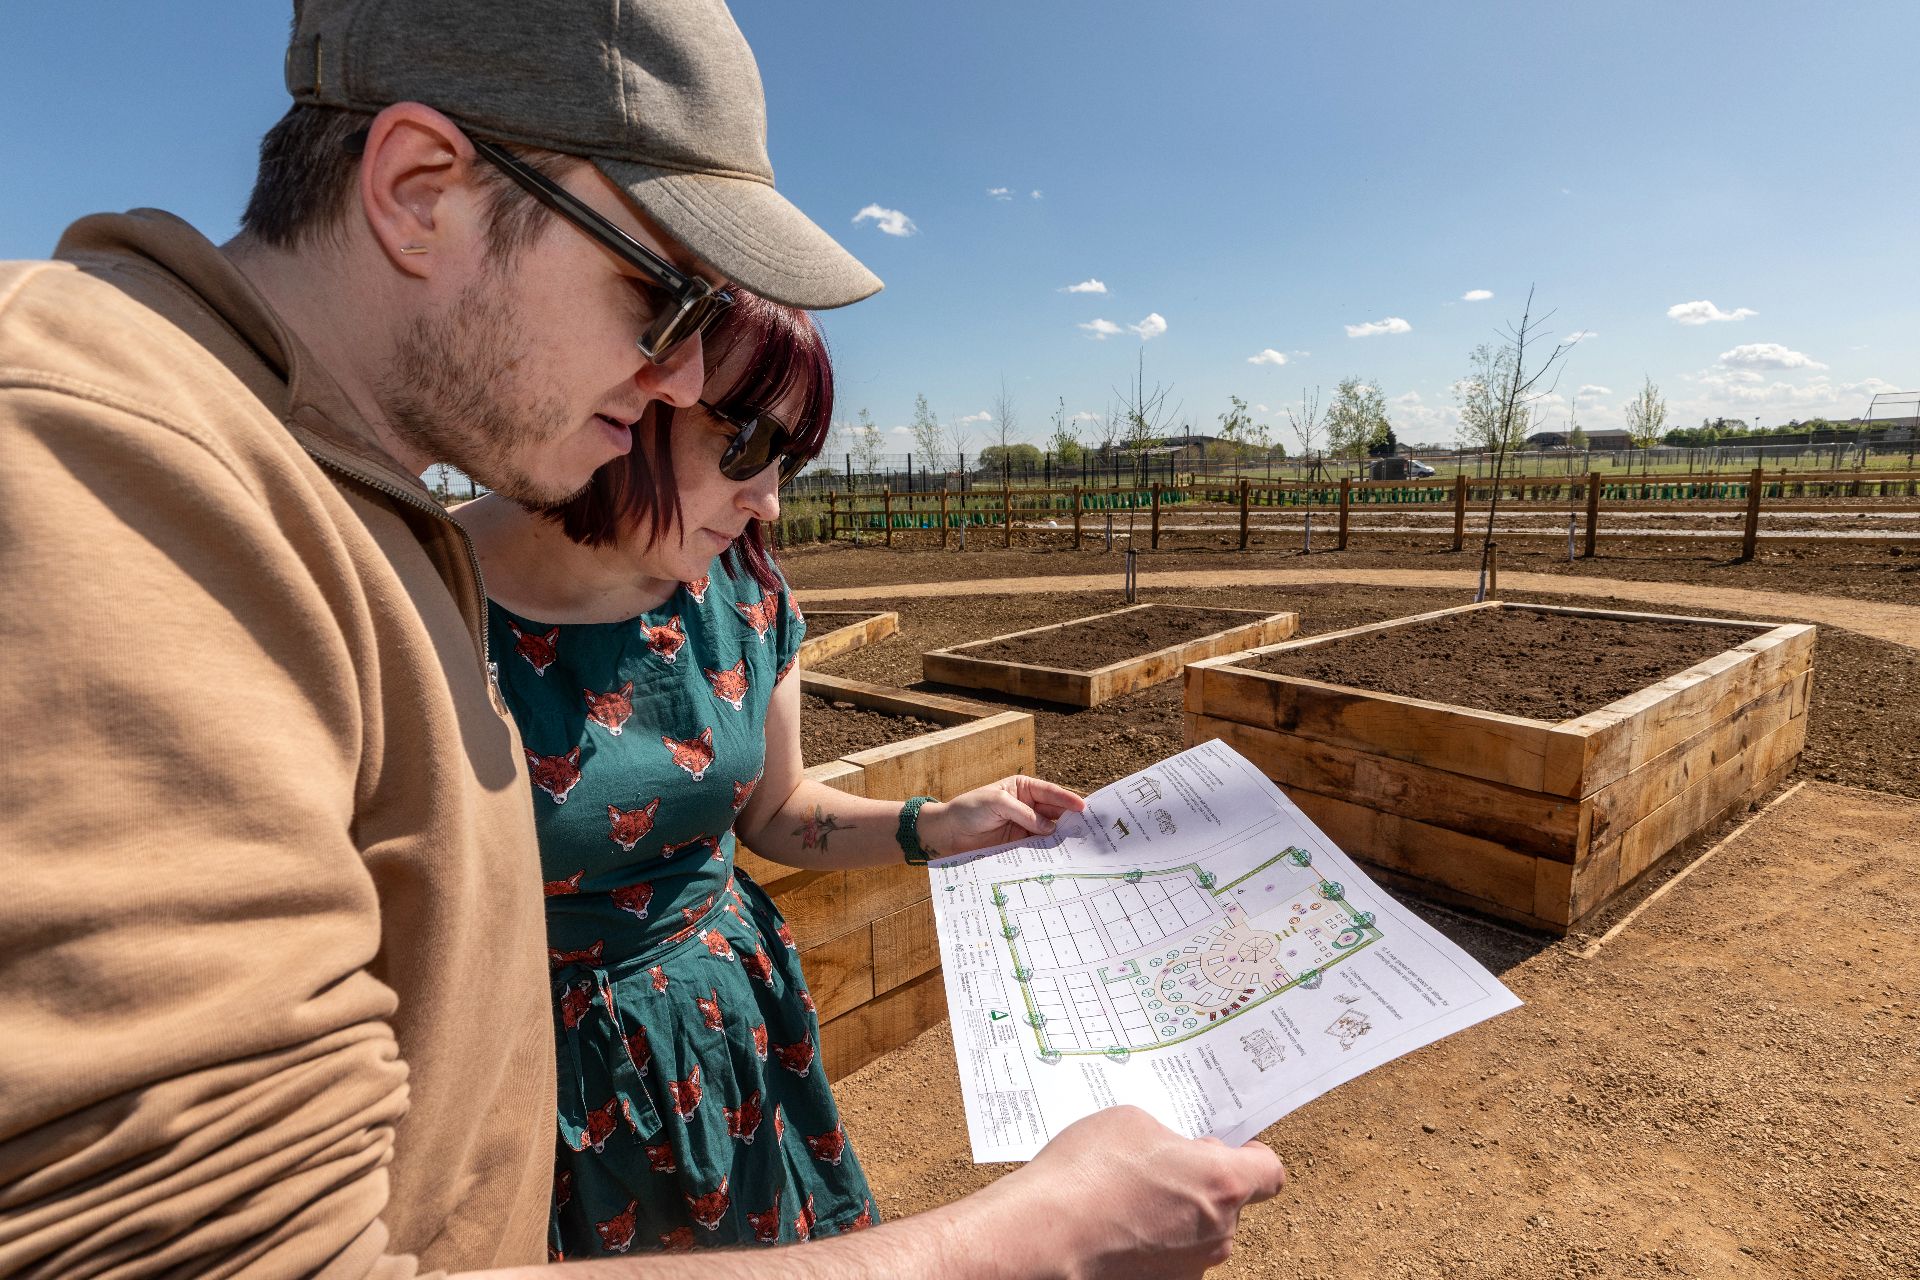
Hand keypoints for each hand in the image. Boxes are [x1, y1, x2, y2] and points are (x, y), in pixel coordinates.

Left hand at [920, 775, 1086, 854]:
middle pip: (1054, 813)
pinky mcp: (1018, 846)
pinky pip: (1037, 848)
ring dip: (1061, 839)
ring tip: (1078, 846)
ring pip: (1048, 832)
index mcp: (1023, 788)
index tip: (1084, 807)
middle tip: (1088, 830)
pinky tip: (1058, 857)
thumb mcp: (997, 804)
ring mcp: (1024, 827)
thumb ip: (1024, 814)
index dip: (1068, 799)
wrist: (947, 833)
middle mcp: (1027, 807)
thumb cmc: (969, 809)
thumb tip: (1050, 828)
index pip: (1050, 792)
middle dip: (1070, 820)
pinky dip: (1048, 852)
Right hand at [987, 1107, 1285, 1278]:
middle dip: (1200, 1184)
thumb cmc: (1087, 1173)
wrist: (1044, 1237)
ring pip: (1199, 1234)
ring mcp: (1192, 1268)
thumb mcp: (1131, 1122)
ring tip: (1124, 1200)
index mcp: (1222, 1182)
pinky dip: (1152, 1245)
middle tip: (1154, 1168)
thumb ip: (1169, 1139)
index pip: (1269, 1172)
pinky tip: (1114, 1229)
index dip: (1250, 1157)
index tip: (1228, 1151)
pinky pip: (1171, 1258)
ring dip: (1176, 1216)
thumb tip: (1176, 1156)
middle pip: (1229, 1203)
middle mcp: (1219, 1232)